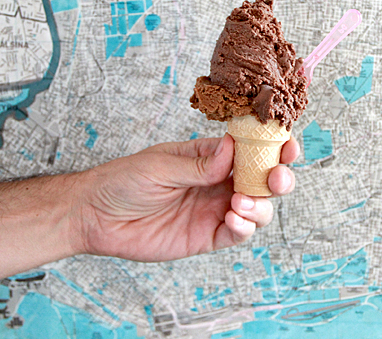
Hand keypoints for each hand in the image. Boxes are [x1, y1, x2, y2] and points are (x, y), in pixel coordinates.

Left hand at [74, 134, 299, 261]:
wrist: (96, 216)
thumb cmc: (124, 180)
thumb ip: (199, 164)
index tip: (286, 145)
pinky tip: (233, 218)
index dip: (273, 146)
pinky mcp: (207, 236)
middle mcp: (219, 182)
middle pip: (263, 180)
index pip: (250, 149)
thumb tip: (233, 148)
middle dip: (278, 177)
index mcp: (211, 157)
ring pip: (258, 209)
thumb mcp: (161, 165)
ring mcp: (215, 209)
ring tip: (239, 202)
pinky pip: (237, 233)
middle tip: (275, 178)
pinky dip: (244, 227)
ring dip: (260, 205)